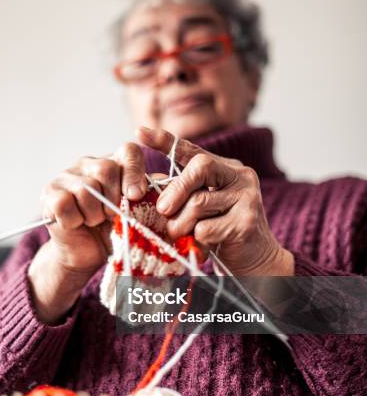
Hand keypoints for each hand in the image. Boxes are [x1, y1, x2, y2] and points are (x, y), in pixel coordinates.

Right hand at [28, 143, 147, 322]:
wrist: (86, 255)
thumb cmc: (116, 231)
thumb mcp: (138, 213)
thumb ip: (153, 197)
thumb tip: (173, 186)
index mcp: (114, 164)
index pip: (129, 151)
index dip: (135, 172)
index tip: (136, 195)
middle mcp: (89, 164)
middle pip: (106, 168)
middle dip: (113, 199)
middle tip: (111, 216)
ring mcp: (66, 176)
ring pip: (86, 188)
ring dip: (94, 214)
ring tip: (94, 222)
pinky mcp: (49, 193)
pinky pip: (65, 202)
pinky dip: (75, 219)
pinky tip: (76, 224)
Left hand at [136, 127, 293, 275]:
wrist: (256, 261)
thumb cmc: (221, 233)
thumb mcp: (200, 208)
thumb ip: (181, 192)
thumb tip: (150, 181)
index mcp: (227, 168)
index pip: (193, 150)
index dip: (165, 141)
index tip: (139, 133)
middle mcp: (241, 177)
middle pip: (199, 168)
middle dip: (175, 190)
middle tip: (162, 209)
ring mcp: (247, 198)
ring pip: (198, 203)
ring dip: (182, 224)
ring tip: (183, 236)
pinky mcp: (246, 222)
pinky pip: (205, 229)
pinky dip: (197, 241)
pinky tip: (205, 248)